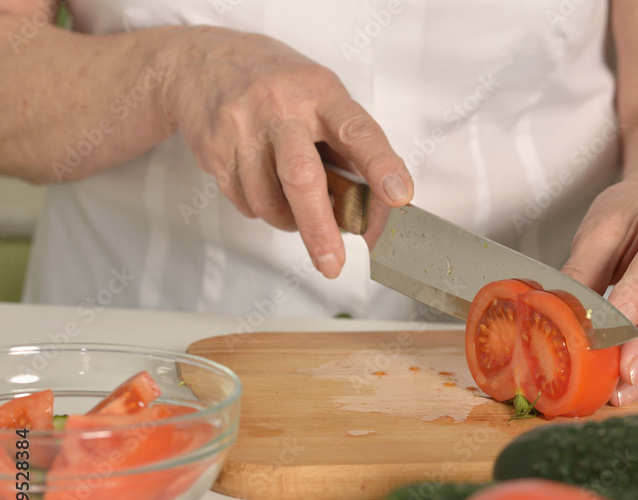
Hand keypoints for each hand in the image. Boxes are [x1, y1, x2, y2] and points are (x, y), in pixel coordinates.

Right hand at [160, 27, 411, 276]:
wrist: (199, 60)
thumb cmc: (276, 83)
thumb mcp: (320, 94)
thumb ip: (347, 144)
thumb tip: (373, 205)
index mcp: (319, 92)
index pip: (357, 131)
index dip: (381, 165)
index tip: (399, 195)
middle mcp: (280, 108)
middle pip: (302, 177)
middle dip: (320, 228)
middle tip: (334, 262)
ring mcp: (241, 128)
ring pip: (269, 202)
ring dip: (290, 222)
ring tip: (296, 210)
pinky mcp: (214, 150)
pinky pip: (245, 203)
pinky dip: (263, 210)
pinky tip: (265, 188)